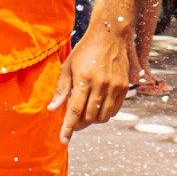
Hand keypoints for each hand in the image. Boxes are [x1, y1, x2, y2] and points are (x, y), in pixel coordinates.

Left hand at [47, 25, 129, 143]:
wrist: (110, 35)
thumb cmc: (85, 50)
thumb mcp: (68, 66)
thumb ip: (61, 89)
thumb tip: (52, 109)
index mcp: (83, 78)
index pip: (74, 110)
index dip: (68, 127)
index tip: (63, 140)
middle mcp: (100, 84)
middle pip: (89, 116)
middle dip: (79, 124)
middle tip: (74, 122)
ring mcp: (114, 86)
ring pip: (103, 116)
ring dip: (93, 120)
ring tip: (86, 114)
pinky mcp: (124, 87)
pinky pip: (114, 110)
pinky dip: (105, 113)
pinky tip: (98, 107)